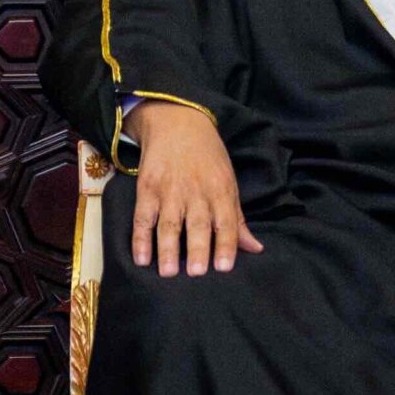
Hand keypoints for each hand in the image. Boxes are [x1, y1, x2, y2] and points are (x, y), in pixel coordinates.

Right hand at [128, 102, 263, 277]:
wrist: (176, 122)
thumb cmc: (208, 157)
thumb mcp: (228, 181)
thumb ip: (237, 218)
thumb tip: (255, 248)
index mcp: (220, 190)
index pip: (226, 221)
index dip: (226, 244)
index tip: (224, 267)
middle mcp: (195, 191)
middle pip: (197, 224)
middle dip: (197, 248)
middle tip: (196, 272)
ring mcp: (169, 191)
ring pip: (168, 224)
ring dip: (167, 248)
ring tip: (167, 272)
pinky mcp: (147, 189)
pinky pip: (142, 218)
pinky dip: (140, 238)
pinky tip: (140, 258)